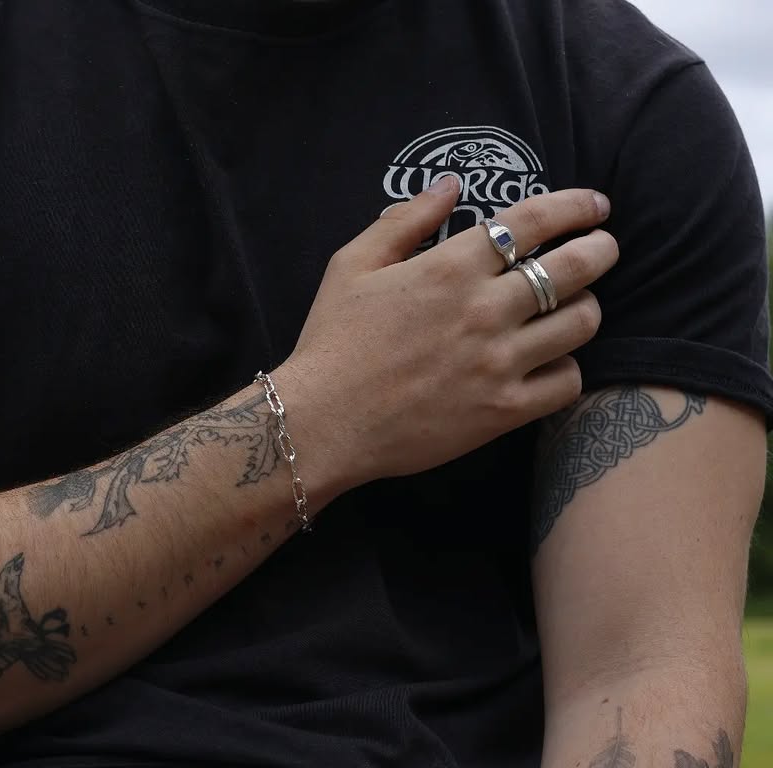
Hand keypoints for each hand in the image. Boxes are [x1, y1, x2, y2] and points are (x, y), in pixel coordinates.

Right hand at [278, 177, 617, 491]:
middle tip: (603, 248)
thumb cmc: (333, 341)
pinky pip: (567, 382)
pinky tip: (552, 362)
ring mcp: (498, 362)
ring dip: (587, 307)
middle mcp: (484, 309)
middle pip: (575, 266)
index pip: (535, 220)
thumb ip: (405, 220)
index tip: (595, 206)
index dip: (577, 206)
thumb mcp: (352, 265)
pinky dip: (568, 368)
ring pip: (581, 323)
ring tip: (577, 306)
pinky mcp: (503, 410)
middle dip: (601, 249)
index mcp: (450, 267)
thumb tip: (451, 185)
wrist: (324, 422)